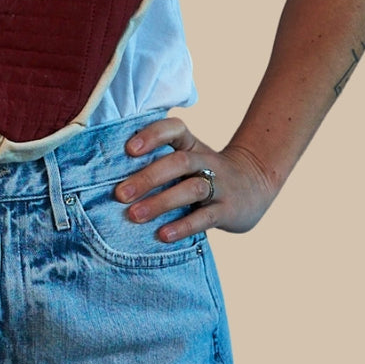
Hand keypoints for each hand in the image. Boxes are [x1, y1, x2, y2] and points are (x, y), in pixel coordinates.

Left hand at [115, 116, 277, 243]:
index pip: (174, 129)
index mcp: (191, 144)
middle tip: (120, 194)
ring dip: (160, 202)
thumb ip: (158, 160)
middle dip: (148, 177)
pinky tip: (163, 235)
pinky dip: (183, 226)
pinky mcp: (227, 210)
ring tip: (134, 216)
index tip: (128, 149)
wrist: (255, 183)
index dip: (153, 135)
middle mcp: (206, 161)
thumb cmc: (204, 172)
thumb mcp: (187, 158)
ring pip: (191, 189)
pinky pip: (205, 217)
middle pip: (179, 162)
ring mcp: (219, 185)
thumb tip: (108, 173)